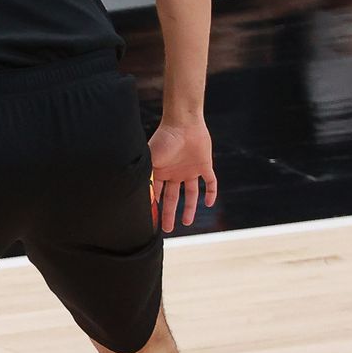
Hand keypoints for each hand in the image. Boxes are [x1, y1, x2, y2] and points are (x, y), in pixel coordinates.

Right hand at [146, 118, 216, 232]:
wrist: (184, 123)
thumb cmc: (164, 139)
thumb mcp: (151, 160)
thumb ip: (147, 178)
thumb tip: (140, 197)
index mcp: (160, 172)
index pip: (157, 194)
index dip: (155, 207)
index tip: (152, 221)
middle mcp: (175, 173)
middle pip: (172, 198)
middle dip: (169, 213)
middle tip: (167, 229)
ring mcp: (190, 170)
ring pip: (190, 193)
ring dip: (190, 208)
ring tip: (187, 222)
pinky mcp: (205, 165)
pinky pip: (210, 182)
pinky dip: (210, 193)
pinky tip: (209, 203)